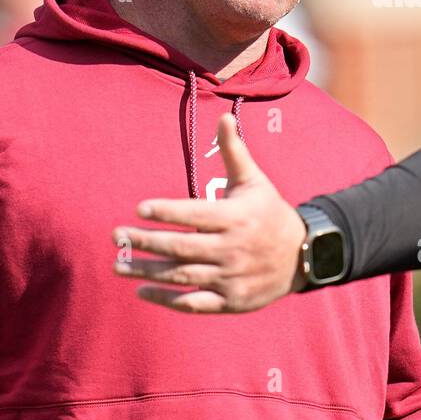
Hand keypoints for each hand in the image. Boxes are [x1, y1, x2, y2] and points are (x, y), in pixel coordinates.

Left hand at [112, 112, 306, 312]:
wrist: (304, 256)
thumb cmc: (270, 212)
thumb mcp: (255, 181)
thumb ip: (234, 152)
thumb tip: (222, 116)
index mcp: (236, 217)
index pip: (195, 214)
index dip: (166, 212)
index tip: (139, 208)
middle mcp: (232, 248)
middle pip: (181, 247)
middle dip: (145, 242)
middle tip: (116, 236)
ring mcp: (231, 277)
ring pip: (182, 276)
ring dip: (147, 271)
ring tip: (117, 264)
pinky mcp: (230, 300)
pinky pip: (193, 303)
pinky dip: (166, 299)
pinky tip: (141, 290)